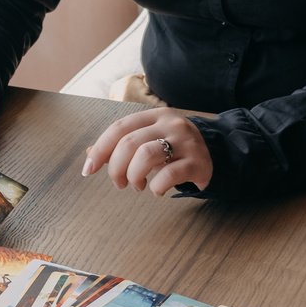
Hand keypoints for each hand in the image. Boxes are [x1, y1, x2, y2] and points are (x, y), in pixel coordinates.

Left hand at [81, 108, 212, 194]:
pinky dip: (156, 187)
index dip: (100, 149)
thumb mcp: (149, 139)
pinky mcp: (198, 161)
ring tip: (137, 185)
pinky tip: (157, 190)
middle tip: (119, 183)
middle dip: (116, 168)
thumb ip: (122, 144)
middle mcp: (170, 124)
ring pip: (146, 155)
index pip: (119, 127)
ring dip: (134, 176)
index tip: (88, 170)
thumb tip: (89, 153)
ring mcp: (185, 141)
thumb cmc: (174, 148)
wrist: (217, 153)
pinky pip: (169, 175)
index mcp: (154, 116)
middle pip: (129, 143)